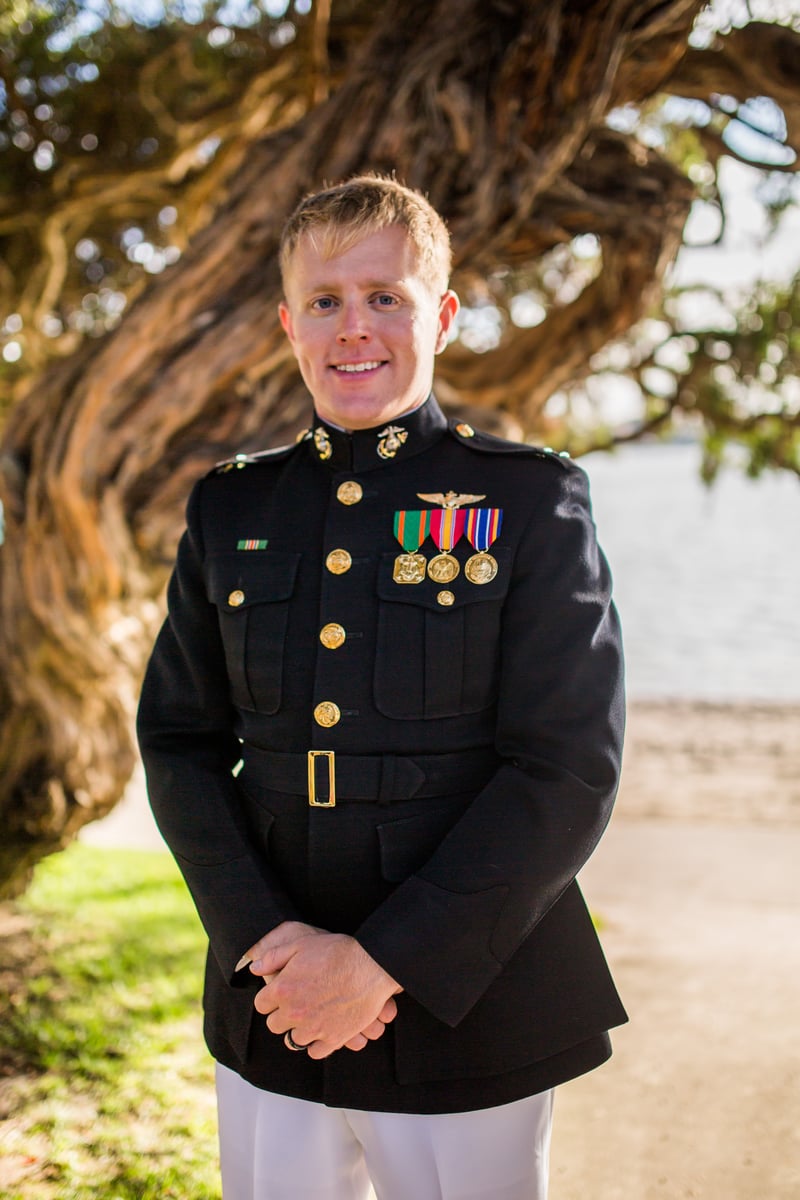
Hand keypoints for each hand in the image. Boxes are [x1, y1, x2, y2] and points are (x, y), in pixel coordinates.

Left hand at [249, 928, 400, 1058]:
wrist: (371, 965)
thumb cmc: (337, 951)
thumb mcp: (301, 944)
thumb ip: (273, 957)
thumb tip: (254, 967)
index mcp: (282, 990)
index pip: (261, 1005)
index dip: (269, 998)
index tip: (279, 994)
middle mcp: (294, 1013)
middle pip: (274, 1025)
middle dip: (281, 1014)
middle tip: (295, 1004)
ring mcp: (314, 1029)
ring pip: (293, 1040)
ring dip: (298, 1029)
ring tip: (310, 1017)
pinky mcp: (334, 1038)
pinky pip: (315, 1052)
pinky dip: (316, 1044)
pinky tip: (322, 1030)